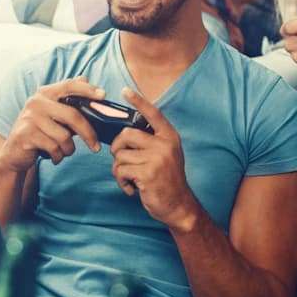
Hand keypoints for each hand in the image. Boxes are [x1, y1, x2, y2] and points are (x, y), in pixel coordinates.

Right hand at [0, 77, 105, 171]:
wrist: (14, 152)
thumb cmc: (40, 131)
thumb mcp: (54, 114)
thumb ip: (70, 98)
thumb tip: (85, 78)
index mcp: (45, 93)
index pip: (69, 86)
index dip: (87, 90)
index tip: (103, 95)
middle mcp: (36, 102)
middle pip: (73, 115)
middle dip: (88, 133)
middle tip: (95, 147)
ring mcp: (29, 118)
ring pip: (64, 136)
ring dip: (68, 149)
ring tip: (64, 151)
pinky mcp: (26, 135)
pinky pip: (53, 148)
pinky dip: (58, 156)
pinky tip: (54, 156)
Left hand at [111, 88, 200, 230]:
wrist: (179, 205)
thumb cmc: (167, 179)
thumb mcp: (166, 155)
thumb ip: (152, 142)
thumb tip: (125, 134)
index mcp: (169, 137)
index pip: (153, 113)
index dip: (138, 101)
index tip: (126, 90)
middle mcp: (164, 144)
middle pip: (126, 135)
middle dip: (117, 148)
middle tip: (121, 160)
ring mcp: (156, 159)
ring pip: (120, 155)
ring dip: (119, 170)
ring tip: (130, 178)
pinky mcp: (147, 173)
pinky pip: (121, 170)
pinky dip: (121, 181)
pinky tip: (132, 188)